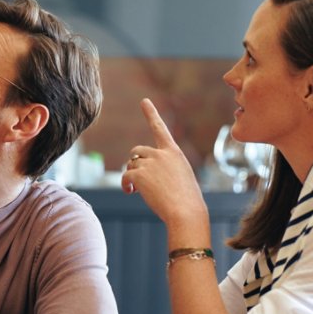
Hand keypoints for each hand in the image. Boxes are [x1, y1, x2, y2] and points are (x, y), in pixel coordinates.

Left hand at [121, 98, 209, 243]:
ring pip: (131, 164)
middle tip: (139, 179)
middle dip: (135, 163)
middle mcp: (161, 153)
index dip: (151, 114)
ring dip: (132, 175)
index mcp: (174, 152)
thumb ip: (163, 169)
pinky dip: (125, 184)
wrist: (186, 212)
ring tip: (139, 190)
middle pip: (138, 151)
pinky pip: (125, 176)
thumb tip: (139, 173)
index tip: (144, 101)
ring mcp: (150, 163)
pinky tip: (131, 192)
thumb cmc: (186, 200)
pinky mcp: (139, 174)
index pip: (160, 129)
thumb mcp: (180, 178)